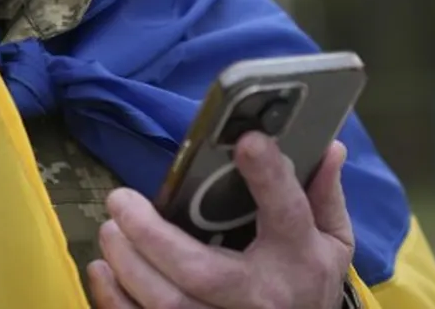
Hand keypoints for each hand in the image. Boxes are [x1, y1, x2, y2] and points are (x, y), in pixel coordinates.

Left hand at [89, 134, 353, 308]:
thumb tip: (327, 145)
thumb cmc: (308, 285)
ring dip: (128, 265)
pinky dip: (115, 300)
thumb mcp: (332, 243)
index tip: (247, 141)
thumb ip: (323, 195)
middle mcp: (261, 297)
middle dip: (151, 235)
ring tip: (110, 231)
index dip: (268, 178)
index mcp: (298, 260)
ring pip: (167, 304)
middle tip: (120, 201)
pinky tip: (103, 271)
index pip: (287, 214)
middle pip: (200, 271)